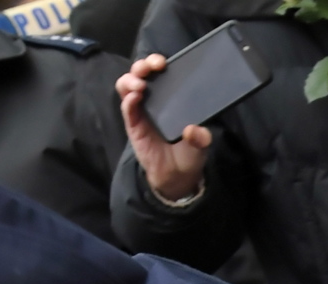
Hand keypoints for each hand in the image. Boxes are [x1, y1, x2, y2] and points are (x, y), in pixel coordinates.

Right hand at [118, 54, 211, 203]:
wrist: (178, 176)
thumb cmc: (189, 153)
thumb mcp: (201, 144)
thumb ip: (201, 137)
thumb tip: (195, 131)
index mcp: (170, 96)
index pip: (160, 72)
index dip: (158, 62)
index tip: (164, 62)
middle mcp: (154, 99)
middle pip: (141, 73)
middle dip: (144, 64)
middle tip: (153, 67)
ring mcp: (141, 110)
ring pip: (127, 85)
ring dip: (131, 80)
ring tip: (140, 85)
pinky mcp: (133, 123)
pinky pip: (126, 107)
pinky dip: (128, 100)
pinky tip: (135, 98)